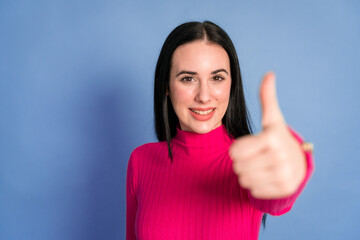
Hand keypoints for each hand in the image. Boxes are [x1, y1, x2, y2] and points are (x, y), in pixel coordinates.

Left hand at [229, 72, 305, 198]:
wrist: (298, 163)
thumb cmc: (277, 138)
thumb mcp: (272, 119)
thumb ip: (267, 98)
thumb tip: (269, 74)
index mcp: (273, 138)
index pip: (234, 151)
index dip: (237, 149)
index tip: (249, 146)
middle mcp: (280, 157)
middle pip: (237, 166)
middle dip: (241, 162)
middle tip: (254, 157)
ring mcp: (284, 175)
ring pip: (243, 179)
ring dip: (246, 174)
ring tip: (259, 166)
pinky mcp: (283, 189)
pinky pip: (253, 190)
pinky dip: (255, 185)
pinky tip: (265, 176)